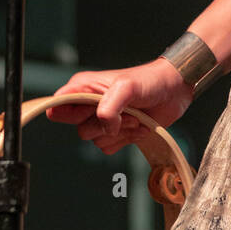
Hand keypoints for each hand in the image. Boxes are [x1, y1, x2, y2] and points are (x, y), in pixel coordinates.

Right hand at [46, 58, 194, 154]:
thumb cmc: (150, 81)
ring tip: (136, 117)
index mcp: (83, 87)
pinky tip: (140, 126)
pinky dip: (127, 140)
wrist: (174, 91)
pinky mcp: (115, 132)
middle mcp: (88, 104)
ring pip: (96, 140)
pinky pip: (110, 148)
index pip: (57, 105)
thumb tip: (103, 123)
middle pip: (79, 129)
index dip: (67, 114)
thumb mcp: (127, 87)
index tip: (90, 113)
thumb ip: (109, 105)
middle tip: (127, 113)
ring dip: (121, 133)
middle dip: (106, 126)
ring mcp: (102, 119)